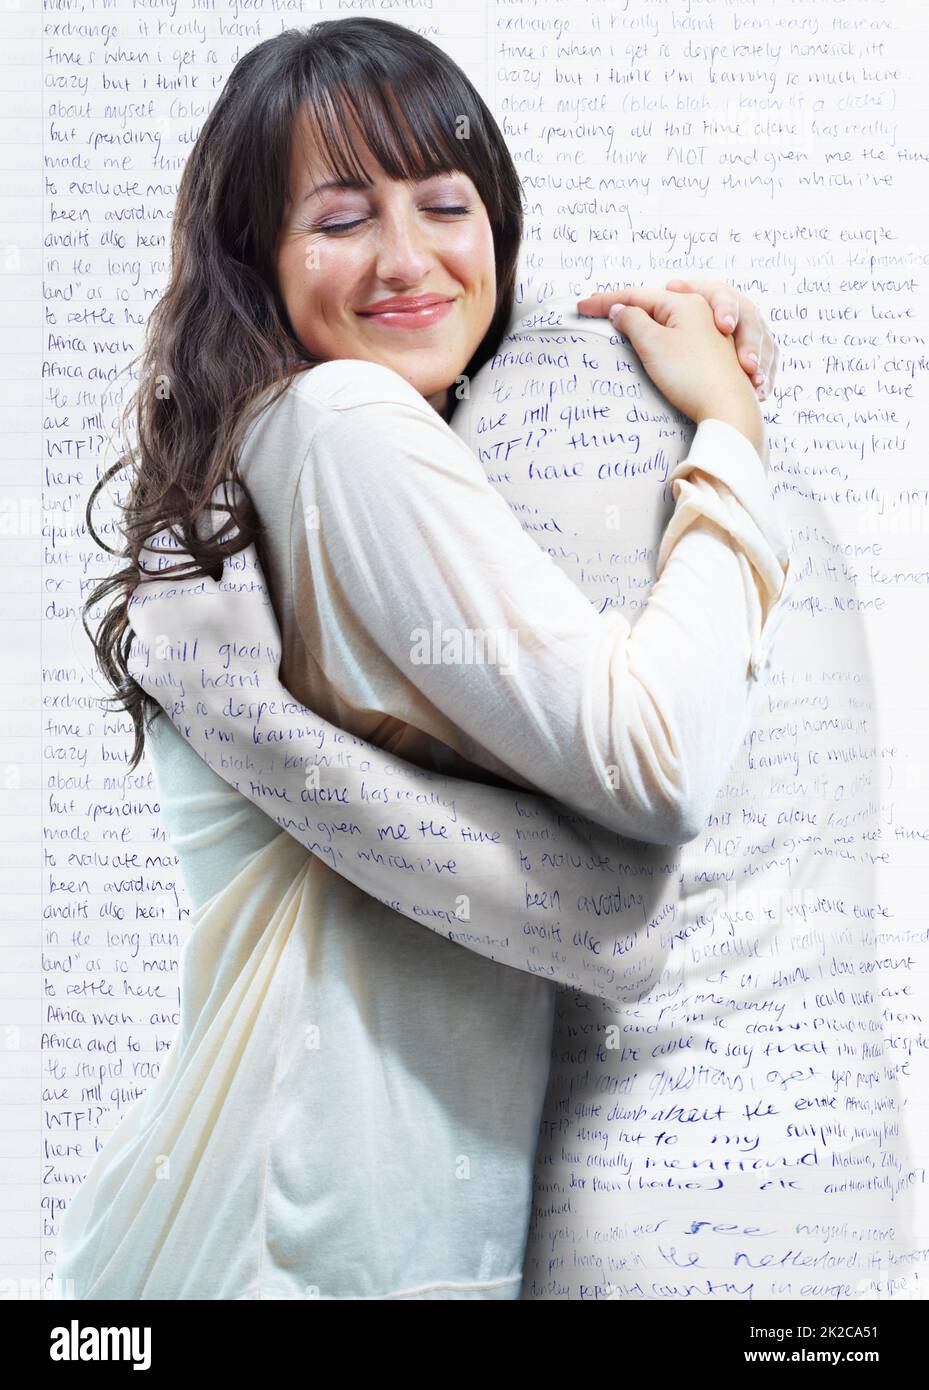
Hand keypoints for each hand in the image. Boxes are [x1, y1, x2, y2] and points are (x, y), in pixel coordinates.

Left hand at [127, 513, 282, 699]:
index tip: (215, 551)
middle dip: (188, 582)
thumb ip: (232, 539)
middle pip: (160, 583)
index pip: (162, 546)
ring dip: (181, 617)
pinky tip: (206, 658)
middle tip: (224, 595)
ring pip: (159, 619)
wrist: (237, 721)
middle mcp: (136, 618)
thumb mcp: (247, 586)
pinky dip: (177, 650)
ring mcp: (139, 653)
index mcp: (154, 587)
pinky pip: (159, 653)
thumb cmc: (244, 648)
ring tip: (219, 631)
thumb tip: (223, 495)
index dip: (190, 540)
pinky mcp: (147, 683)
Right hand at [578, 276, 778, 400]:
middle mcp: (700, 310)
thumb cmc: (690, 375)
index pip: (636, 296)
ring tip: (620, 321)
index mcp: (684, 302)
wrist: (727, 408)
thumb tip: (620, 310)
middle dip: (623, 305)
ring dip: (640, 318)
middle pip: (652, 303)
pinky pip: (677, 333)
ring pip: (666, 318)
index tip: (581, 308)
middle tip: (595, 310)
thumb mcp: (652, 344)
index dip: (605, 302)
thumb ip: (632, 321)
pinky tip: (652, 338)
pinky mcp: (712, 352)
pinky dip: (657, 332)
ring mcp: (708, 331)